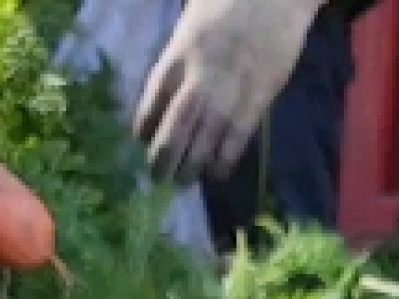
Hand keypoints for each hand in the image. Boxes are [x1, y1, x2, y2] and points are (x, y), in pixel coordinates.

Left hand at [133, 0, 325, 185]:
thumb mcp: (193, 14)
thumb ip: (182, 47)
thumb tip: (172, 84)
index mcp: (181, 50)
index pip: (155, 94)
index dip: (146, 122)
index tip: (140, 140)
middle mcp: (201, 75)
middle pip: (176, 125)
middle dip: (164, 156)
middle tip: (156, 177)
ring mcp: (230, 91)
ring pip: (204, 139)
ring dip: (191, 165)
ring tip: (183, 182)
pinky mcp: (258, 99)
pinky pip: (237, 138)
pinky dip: (225, 159)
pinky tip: (216, 173)